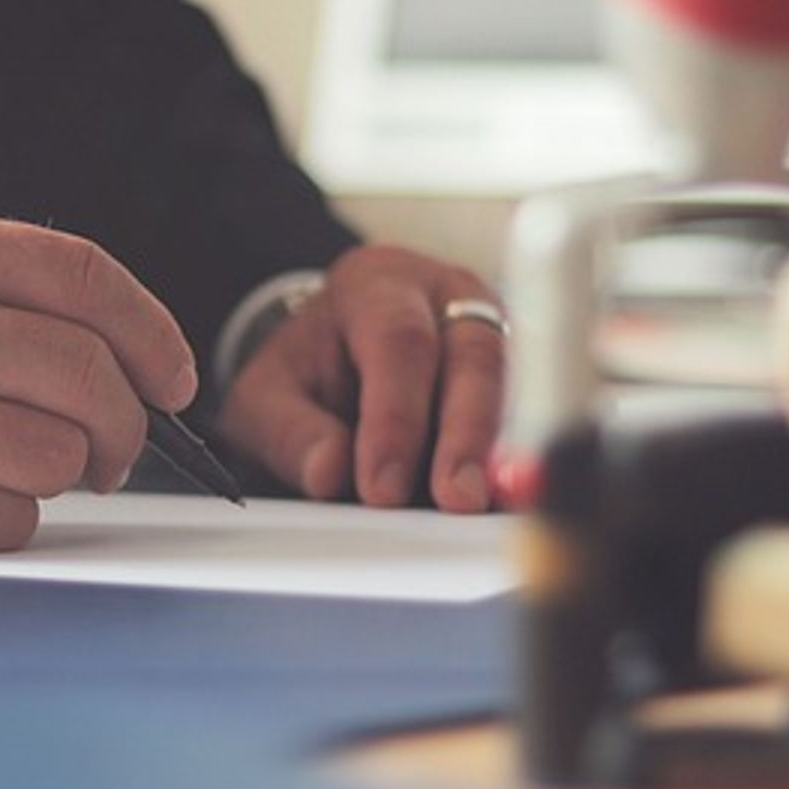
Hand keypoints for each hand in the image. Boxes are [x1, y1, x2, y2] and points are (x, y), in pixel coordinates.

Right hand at [0, 194, 196, 550]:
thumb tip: (125, 348)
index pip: (80, 273)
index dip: (152, 330)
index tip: (175, 375)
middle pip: (87, 372)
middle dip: (125, 421)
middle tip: (115, 443)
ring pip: (58, 454)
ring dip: (64, 474)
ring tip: (27, 466)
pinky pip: (7, 517)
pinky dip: (6, 515)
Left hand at [216, 246, 504, 511]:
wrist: (334, 350)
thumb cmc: (306, 368)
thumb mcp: (266, 394)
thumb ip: (289, 432)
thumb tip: (329, 473)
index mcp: (378, 283)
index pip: (398, 342)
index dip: (396, 418)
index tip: (382, 487)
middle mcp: (446, 296)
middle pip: (473, 356)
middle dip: (465, 434)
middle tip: (455, 499)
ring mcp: (489, 330)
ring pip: (509, 385)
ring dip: (495, 451)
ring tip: (479, 506)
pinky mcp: (511, 374)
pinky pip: (521, 414)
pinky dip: (510, 459)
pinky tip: (500, 499)